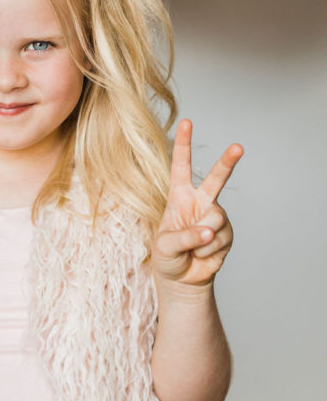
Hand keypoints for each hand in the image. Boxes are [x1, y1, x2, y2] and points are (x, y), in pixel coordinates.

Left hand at [151, 119, 242, 287]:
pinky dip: (209, 250)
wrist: (183, 278)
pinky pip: (220, 238)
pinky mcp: (227, 233)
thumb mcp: (164, 247)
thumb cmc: (167, 257)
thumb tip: (209, 230)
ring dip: (203, 236)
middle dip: (227, 162)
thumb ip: (183, 237)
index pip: (181, 166)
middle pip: (216, 178)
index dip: (183, 144)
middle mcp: (199, 202)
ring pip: (216, 217)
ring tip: (194, 247)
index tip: (186, 122)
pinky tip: (203, 254)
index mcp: (179, 196)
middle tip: (238, 147)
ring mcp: (215, 216)